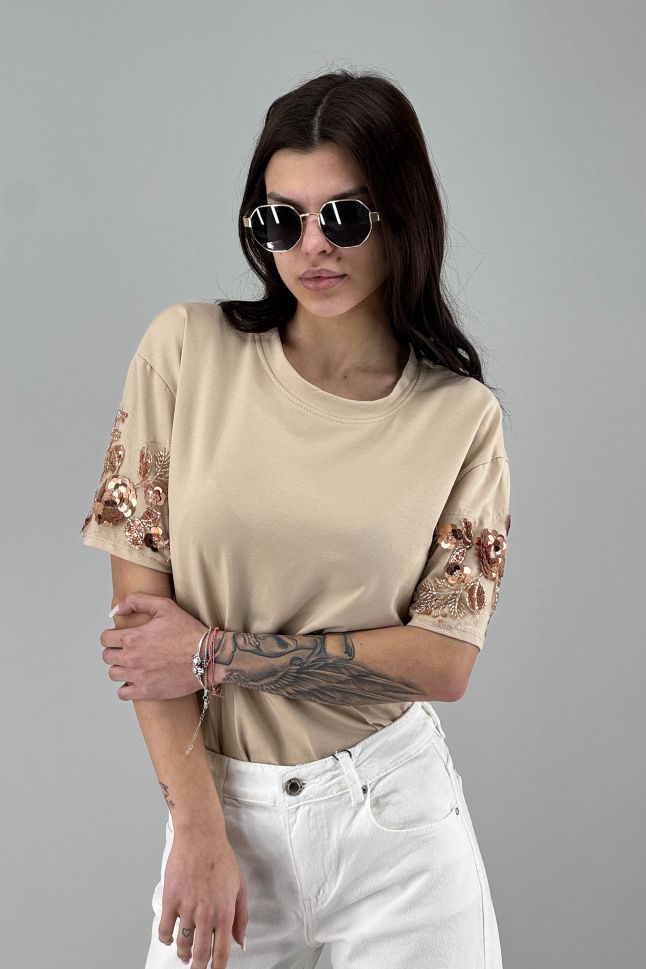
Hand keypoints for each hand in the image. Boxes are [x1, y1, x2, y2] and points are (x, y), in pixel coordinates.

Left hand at [100, 593, 223, 700]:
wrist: (208, 657)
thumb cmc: (189, 632)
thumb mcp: (164, 606)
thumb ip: (137, 601)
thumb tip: (116, 610)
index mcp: (133, 637)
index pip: (105, 639)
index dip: (111, 636)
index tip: (121, 638)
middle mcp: (132, 658)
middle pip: (107, 656)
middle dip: (115, 651)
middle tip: (129, 650)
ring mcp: (138, 676)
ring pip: (113, 674)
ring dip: (120, 668)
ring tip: (133, 664)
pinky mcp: (146, 692)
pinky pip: (122, 693)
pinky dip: (126, 687)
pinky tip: (137, 680)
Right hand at [160, 822, 248, 967]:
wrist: (201, 837)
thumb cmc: (220, 858)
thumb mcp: (240, 887)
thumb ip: (241, 917)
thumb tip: (241, 941)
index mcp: (225, 912)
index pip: (222, 952)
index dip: (218, 968)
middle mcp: (206, 914)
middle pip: (200, 954)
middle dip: (198, 967)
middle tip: (196, 968)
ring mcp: (186, 908)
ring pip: (182, 944)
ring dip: (183, 953)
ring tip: (184, 954)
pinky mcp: (171, 900)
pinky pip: (164, 929)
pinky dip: (166, 939)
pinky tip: (170, 938)